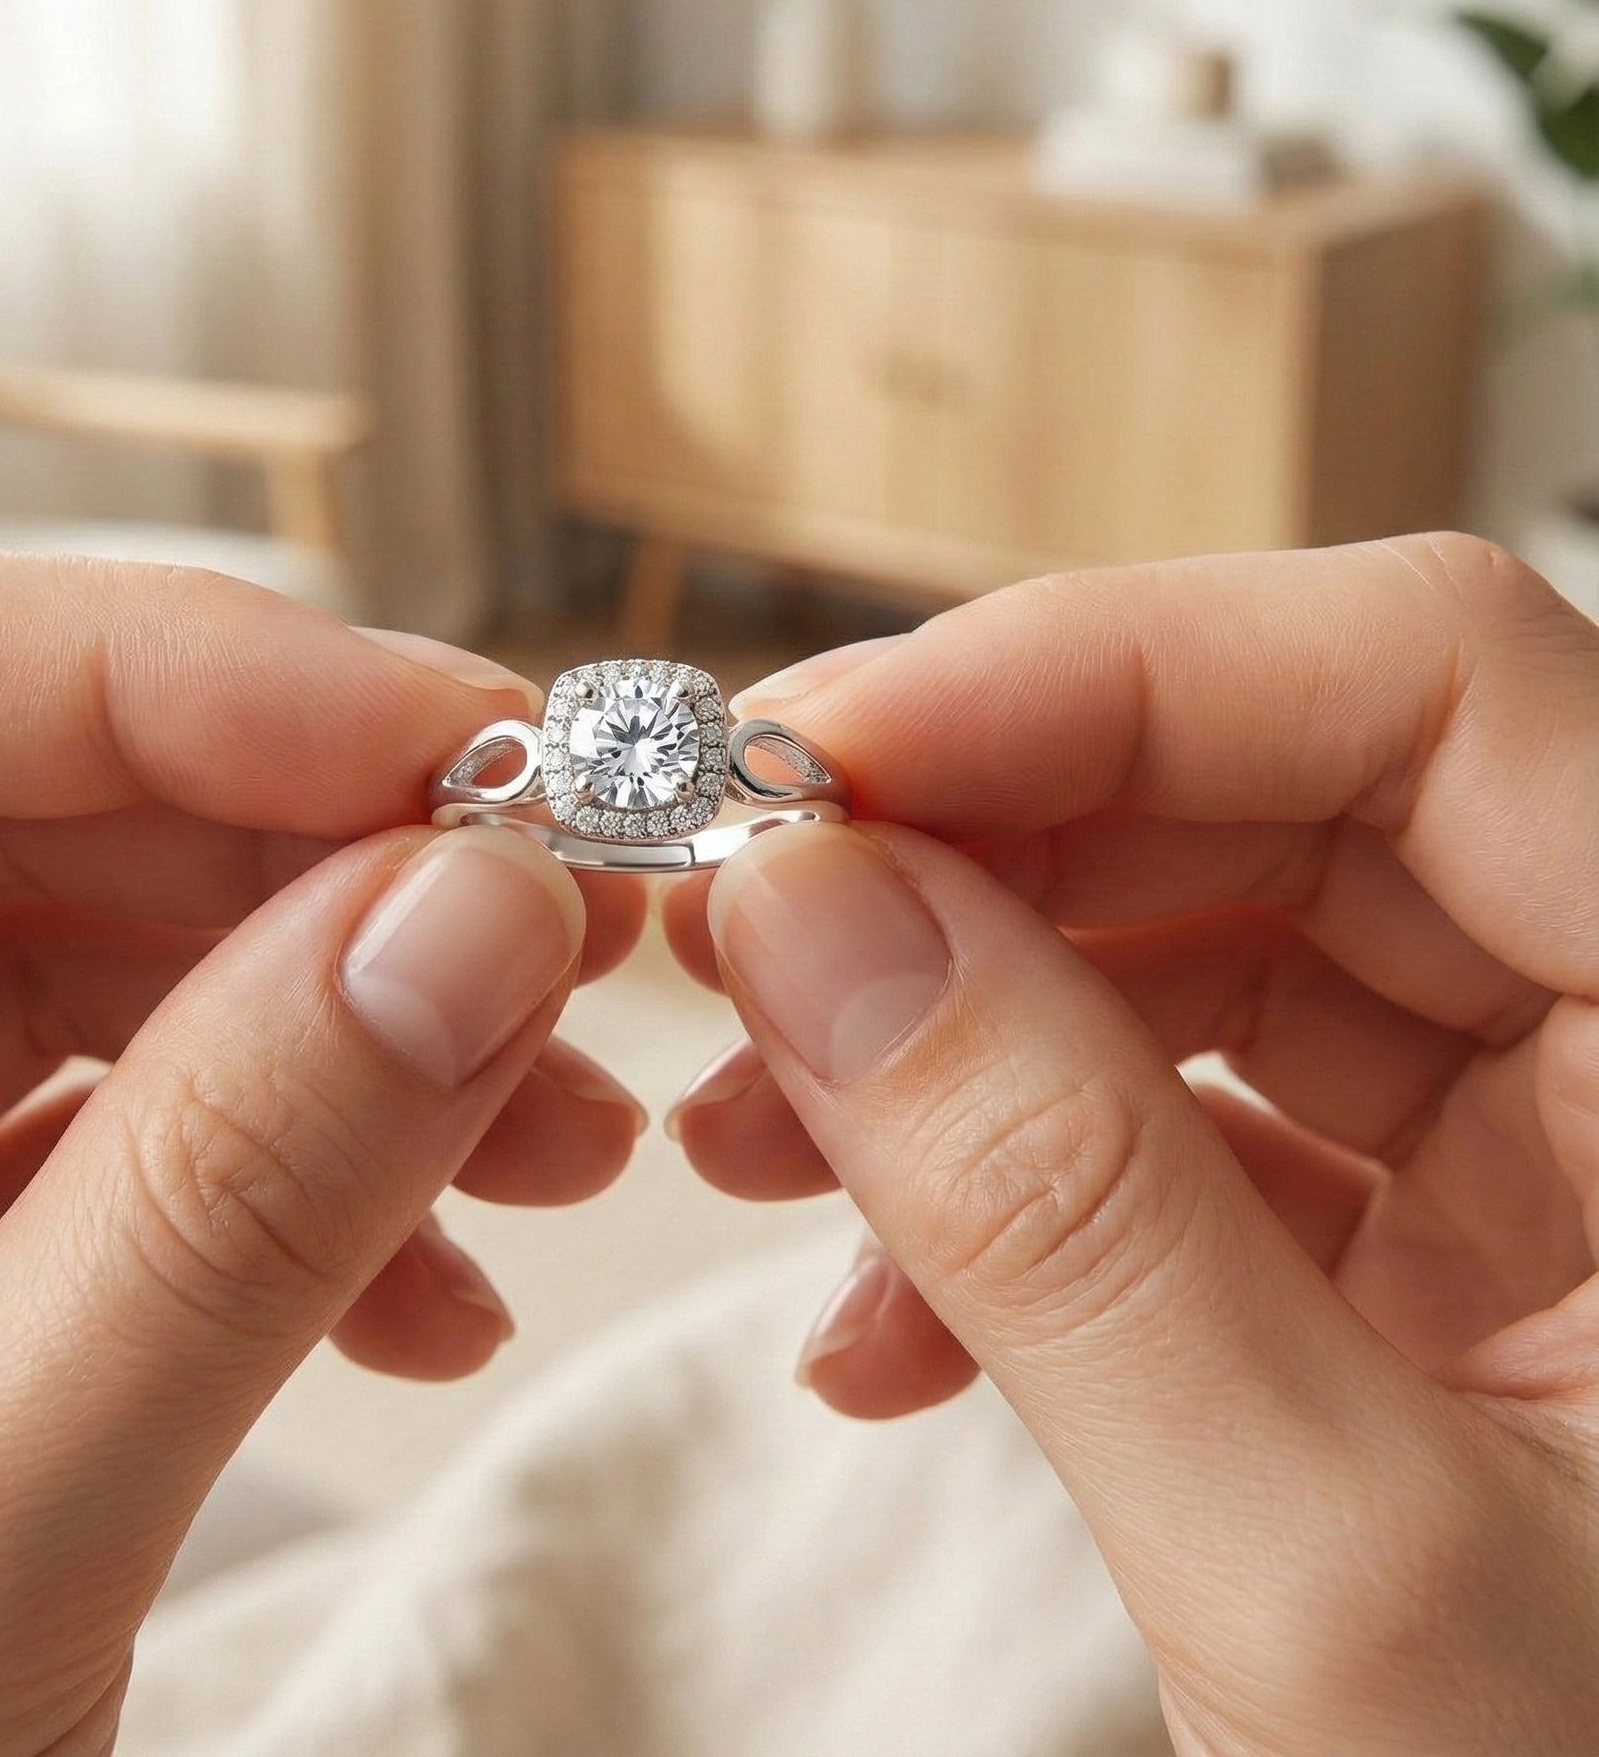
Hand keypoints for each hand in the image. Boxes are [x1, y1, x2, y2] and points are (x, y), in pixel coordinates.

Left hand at [0, 534, 645, 1755]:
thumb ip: (220, 1216)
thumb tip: (484, 917)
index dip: (162, 671)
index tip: (459, 751)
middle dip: (314, 864)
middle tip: (561, 943)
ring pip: (82, 955)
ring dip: (346, 1024)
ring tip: (552, 1140)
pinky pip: (98, 1123)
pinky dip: (290, 1177)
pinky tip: (432, 1288)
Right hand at [666, 537, 1598, 1754]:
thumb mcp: (1340, 1584)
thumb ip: (1070, 1225)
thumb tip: (816, 922)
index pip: (1435, 687)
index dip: (1103, 671)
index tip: (816, 759)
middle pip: (1282, 795)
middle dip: (972, 853)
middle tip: (738, 932)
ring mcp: (1558, 1143)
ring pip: (1206, 943)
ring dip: (950, 1023)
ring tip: (757, 1139)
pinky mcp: (1442, 1238)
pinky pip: (1190, 1109)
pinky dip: (1008, 1178)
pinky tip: (879, 1311)